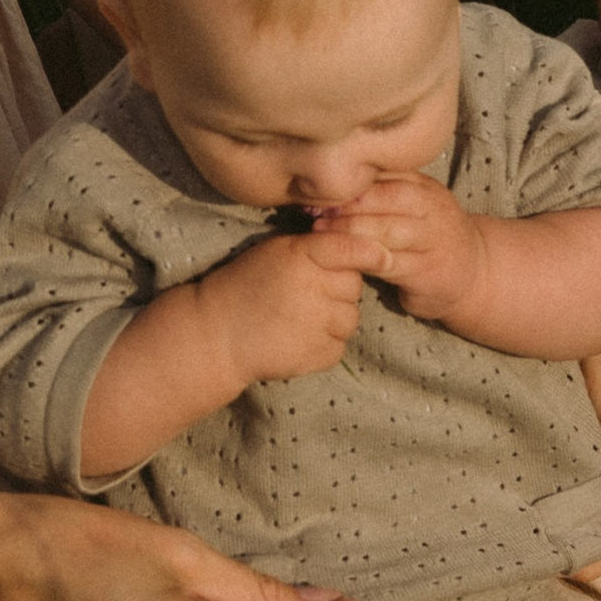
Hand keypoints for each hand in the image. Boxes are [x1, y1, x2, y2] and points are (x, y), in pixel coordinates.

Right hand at [204, 221, 371, 382]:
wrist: (216, 335)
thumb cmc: (245, 285)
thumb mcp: (275, 251)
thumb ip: (316, 245)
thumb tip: (363, 245)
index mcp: (301, 256)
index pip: (350, 248)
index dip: (371, 251)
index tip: (384, 255)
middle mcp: (313, 288)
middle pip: (353, 284)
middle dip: (338, 287)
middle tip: (308, 292)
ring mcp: (318, 324)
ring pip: (350, 317)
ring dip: (334, 317)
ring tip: (300, 317)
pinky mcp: (318, 355)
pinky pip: (340, 345)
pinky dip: (326, 343)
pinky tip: (298, 337)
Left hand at [318, 173, 491, 331]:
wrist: (473, 272)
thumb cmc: (429, 235)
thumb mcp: (414, 206)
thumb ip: (383, 192)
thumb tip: (331, 179)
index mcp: (426, 187)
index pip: (389, 174)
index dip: (354, 180)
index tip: (320, 187)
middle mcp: (433, 209)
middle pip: (389, 198)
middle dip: (349, 203)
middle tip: (315, 210)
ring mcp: (434, 241)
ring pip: (389, 230)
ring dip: (351, 231)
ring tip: (320, 232)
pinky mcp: (428, 272)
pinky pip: (391, 263)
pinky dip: (364, 259)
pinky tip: (343, 258)